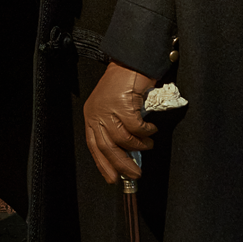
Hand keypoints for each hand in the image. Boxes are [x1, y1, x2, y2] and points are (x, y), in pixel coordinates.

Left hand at [83, 61, 156, 183]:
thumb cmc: (123, 85)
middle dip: (123, 164)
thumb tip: (126, 156)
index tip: (113, 178)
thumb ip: (114, 129)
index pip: (94, 146)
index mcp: (91, 116)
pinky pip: (137, 127)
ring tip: (148, 144)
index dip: (103, 164)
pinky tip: (151, 129)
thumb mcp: (112, 108)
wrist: (131, 62)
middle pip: (108, 147)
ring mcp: (108, 108)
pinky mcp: (123, 104)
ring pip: (124, 138)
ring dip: (139, 146)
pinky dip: (146, 131)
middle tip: (136, 174)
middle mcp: (97, 113)